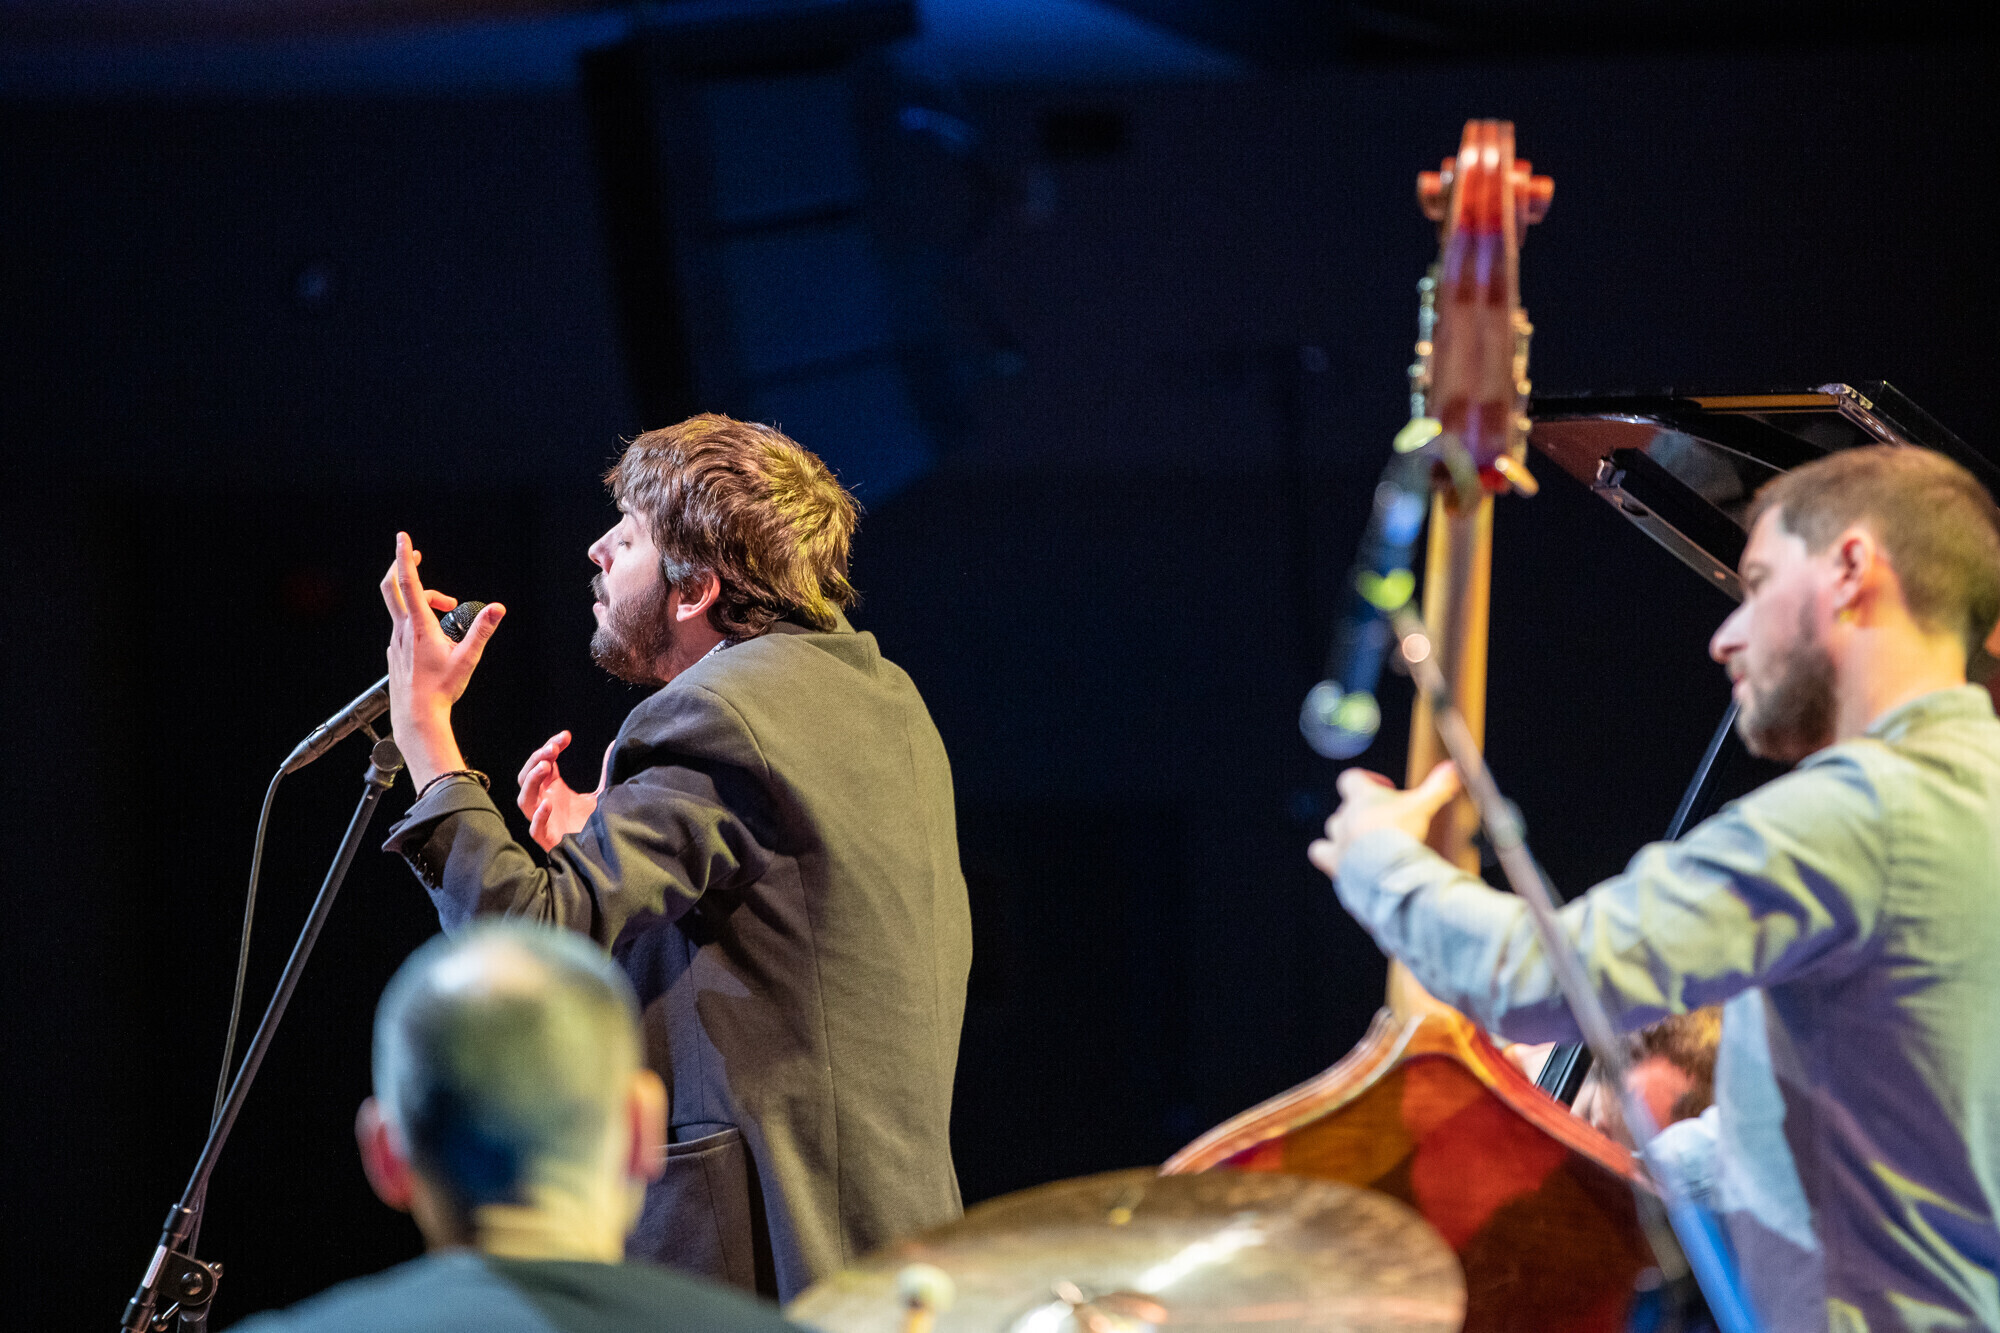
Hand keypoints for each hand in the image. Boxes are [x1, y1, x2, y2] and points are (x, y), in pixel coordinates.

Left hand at [381, 532, 504, 786]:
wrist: (416, 716)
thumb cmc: (440, 690)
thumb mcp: (468, 658)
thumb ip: (482, 630)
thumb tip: (497, 608)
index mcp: (419, 626)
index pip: (408, 583)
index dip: (405, 558)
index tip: (404, 539)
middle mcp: (403, 630)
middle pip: (392, 587)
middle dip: (403, 567)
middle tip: (416, 557)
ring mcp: (396, 641)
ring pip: (403, 608)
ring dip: (424, 599)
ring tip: (447, 609)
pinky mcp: (396, 651)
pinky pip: (403, 625)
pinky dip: (418, 618)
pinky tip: (433, 634)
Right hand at [516, 730, 612, 851]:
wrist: (597, 854)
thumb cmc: (592, 824)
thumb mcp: (600, 794)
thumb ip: (605, 772)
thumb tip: (615, 744)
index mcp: (552, 789)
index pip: (543, 762)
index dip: (550, 747)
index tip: (566, 736)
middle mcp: (543, 801)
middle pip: (527, 776)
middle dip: (537, 759)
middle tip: (552, 748)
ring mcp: (542, 819)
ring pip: (524, 799)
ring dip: (532, 781)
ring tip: (545, 766)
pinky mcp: (546, 838)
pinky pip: (534, 827)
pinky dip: (539, 815)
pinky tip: (548, 803)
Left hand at [1307, 761, 1460, 879]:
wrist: (1384, 871)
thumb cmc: (1402, 834)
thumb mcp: (1422, 807)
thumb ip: (1437, 787)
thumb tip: (1455, 766)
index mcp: (1362, 797)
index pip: (1351, 779)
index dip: (1366, 780)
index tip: (1384, 788)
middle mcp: (1344, 816)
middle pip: (1344, 809)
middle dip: (1360, 815)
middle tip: (1384, 825)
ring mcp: (1336, 840)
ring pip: (1332, 831)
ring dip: (1346, 836)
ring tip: (1368, 847)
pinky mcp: (1332, 863)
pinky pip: (1319, 853)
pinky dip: (1330, 857)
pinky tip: (1349, 864)